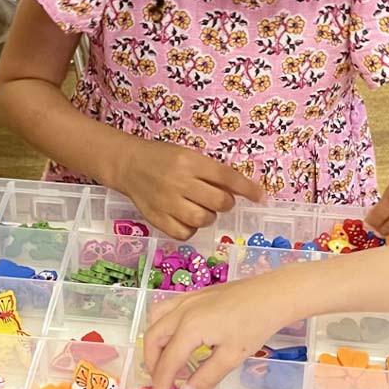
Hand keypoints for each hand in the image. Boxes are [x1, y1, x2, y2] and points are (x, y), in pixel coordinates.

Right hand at [113, 138, 262, 239]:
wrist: (129, 165)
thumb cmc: (163, 158)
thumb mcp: (188, 155)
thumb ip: (210, 172)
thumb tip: (238, 190)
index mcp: (190, 162)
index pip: (227, 178)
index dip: (248, 189)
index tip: (260, 196)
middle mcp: (180, 182)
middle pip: (218, 202)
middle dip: (225, 203)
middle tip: (218, 199)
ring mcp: (167, 203)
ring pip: (203, 219)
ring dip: (208, 216)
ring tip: (200, 208)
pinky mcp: (157, 219)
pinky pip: (184, 233)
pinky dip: (190, 229)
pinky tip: (187, 219)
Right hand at [144, 271, 303, 388]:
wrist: (273, 295)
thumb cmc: (256, 324)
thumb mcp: (232, 357)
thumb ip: (205, 378)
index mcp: (189, 329)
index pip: (166, 364)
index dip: (161, 387)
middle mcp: (181, 312)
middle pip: (152, 341)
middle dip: (153, 366)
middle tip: (163, 385)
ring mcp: (186, 300)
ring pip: (155, 322)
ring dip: (155, 344)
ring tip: (166, 363)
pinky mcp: (193, 295)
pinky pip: (165, 310)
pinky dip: (162, 327)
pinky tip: (176, 339)